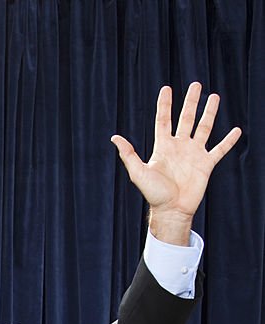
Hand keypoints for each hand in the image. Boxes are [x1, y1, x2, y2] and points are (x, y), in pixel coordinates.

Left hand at [111, 83, 241, 244]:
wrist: (171, 211)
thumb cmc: (154, 194)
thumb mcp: (138, 172)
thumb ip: (129, 154)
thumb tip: (114, 138)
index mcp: (163, 147)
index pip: (164, 120)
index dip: (165, 105)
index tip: (166, 88)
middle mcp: (179, 147)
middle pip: (186, 118)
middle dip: (191, 102)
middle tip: (196, 84)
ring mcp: (194, 154)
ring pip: (204, 128)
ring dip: (209, 112)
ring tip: (214, 97)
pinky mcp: (206, 165)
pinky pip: (219, 149)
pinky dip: (228, 141)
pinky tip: (236, 130)